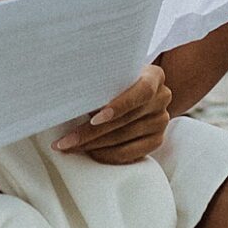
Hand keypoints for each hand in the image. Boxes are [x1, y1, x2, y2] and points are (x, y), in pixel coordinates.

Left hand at [53, 60, 170, 163]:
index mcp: (154, 77)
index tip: (94, 118)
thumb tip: (73, 98)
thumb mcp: (116, 73)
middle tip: (66, 140)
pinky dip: (107, 154)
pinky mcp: (156, 140)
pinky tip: (90, 152)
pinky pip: (129, 153)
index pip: (142, 91)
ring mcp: (161, 121)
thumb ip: (103, 80)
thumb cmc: (120, 79)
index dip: (119, 106)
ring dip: (93, 145)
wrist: (140, 91)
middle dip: (91, 132)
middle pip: (125, 120)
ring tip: (71, 146)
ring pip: (123, 139)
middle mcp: (162, 99)